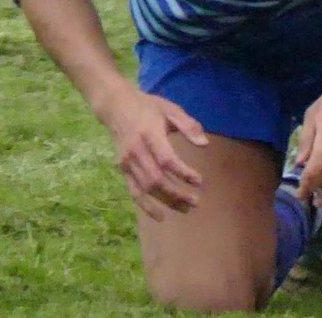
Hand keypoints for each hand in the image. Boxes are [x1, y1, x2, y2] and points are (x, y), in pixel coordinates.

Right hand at [102, 89, 207, 220]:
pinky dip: (146, 206)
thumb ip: (188, 126)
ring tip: (185, 209)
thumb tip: (204, 144)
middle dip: (176, 193)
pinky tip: (160, 215)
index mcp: (150, 134)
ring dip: (165, 202)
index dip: (183, 172)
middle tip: (196, 201)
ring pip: (146, 189)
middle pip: (156, 179)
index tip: (199, 181)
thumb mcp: (170, 109)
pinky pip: (134, 192)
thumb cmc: (148, 107)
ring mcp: (127, 162)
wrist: (116, 106)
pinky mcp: (122, 169)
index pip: (166, 160)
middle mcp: (136, 151)